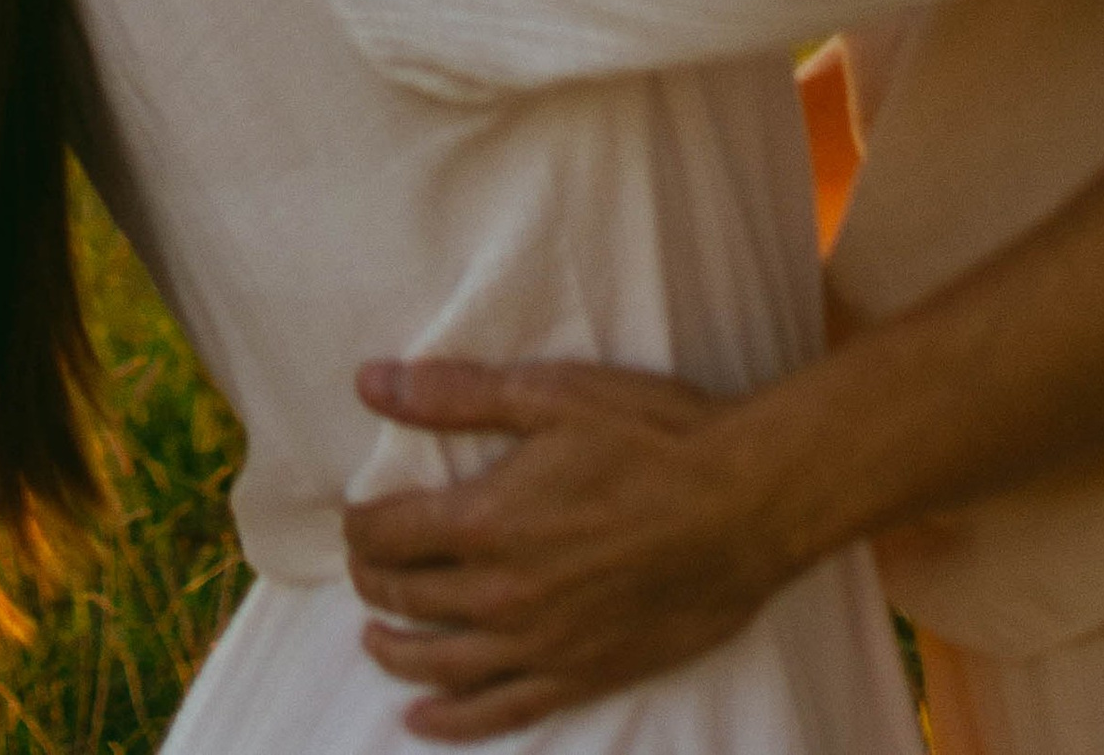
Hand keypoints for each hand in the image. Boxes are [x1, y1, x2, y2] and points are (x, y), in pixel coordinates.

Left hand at [343, 358, 792, 737]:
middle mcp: (502, 594)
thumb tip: (371, 381)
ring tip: (375, 638)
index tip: (358, 512)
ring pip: (438, 663)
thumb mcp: (553, 394)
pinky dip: (450, 720)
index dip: (360, 523)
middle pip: (405, 597)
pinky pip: (498, 711)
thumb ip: (456, 394)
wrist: (745, 504)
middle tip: (366, 562)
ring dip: (395, 650)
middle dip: (373, 578)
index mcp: (487, 521)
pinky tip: (422, 717)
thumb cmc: (654, 437)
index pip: (388, 534)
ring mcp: (540, 644)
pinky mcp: (580, 675)